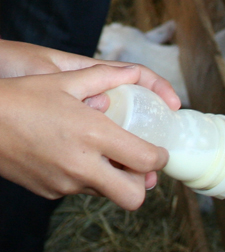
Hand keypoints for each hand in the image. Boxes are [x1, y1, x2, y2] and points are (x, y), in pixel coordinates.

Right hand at [0, 41, 179, 209]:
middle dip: (142, 183)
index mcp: (94, 135)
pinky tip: (79, 157)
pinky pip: (81, 190)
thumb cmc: (21, 97)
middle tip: (139, 163)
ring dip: (115, 179)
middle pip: (133, 195)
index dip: (160, 158)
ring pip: (108, 194)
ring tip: (109, 156)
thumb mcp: (65, 80)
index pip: (146, 161)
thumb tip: (132, 73)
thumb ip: (105, 77)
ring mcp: (65, 183)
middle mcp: (83, 165)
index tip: (159, 151)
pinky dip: (89, 178)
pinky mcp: (50, 191)